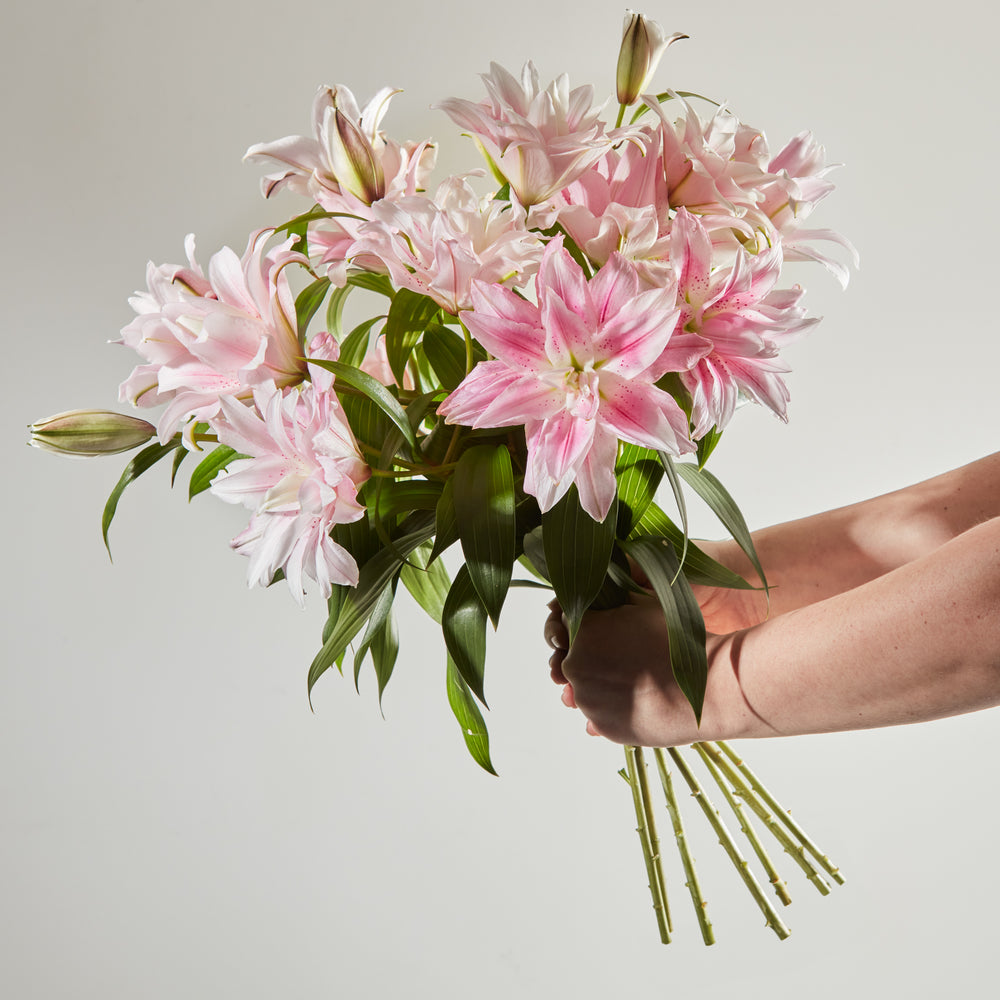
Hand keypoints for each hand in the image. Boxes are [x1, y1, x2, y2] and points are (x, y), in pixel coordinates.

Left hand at [544, 594, 756, 746]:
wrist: (706, 688)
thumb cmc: (676, 640)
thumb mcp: (642, 604)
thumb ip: (609, 602)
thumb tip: (590, 606)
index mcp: (581, 630)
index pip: (567, 623)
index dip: (588, 625)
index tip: (606, 628)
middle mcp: (574, 665)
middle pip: (573, 657)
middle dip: (592, 654)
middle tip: (623, 655)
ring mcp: (586, 699)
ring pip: (586, 688)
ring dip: (603, 682)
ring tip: (636, 678)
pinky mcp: (602, 726)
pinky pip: (600, 714)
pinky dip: (614, 707)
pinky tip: (638, 698)